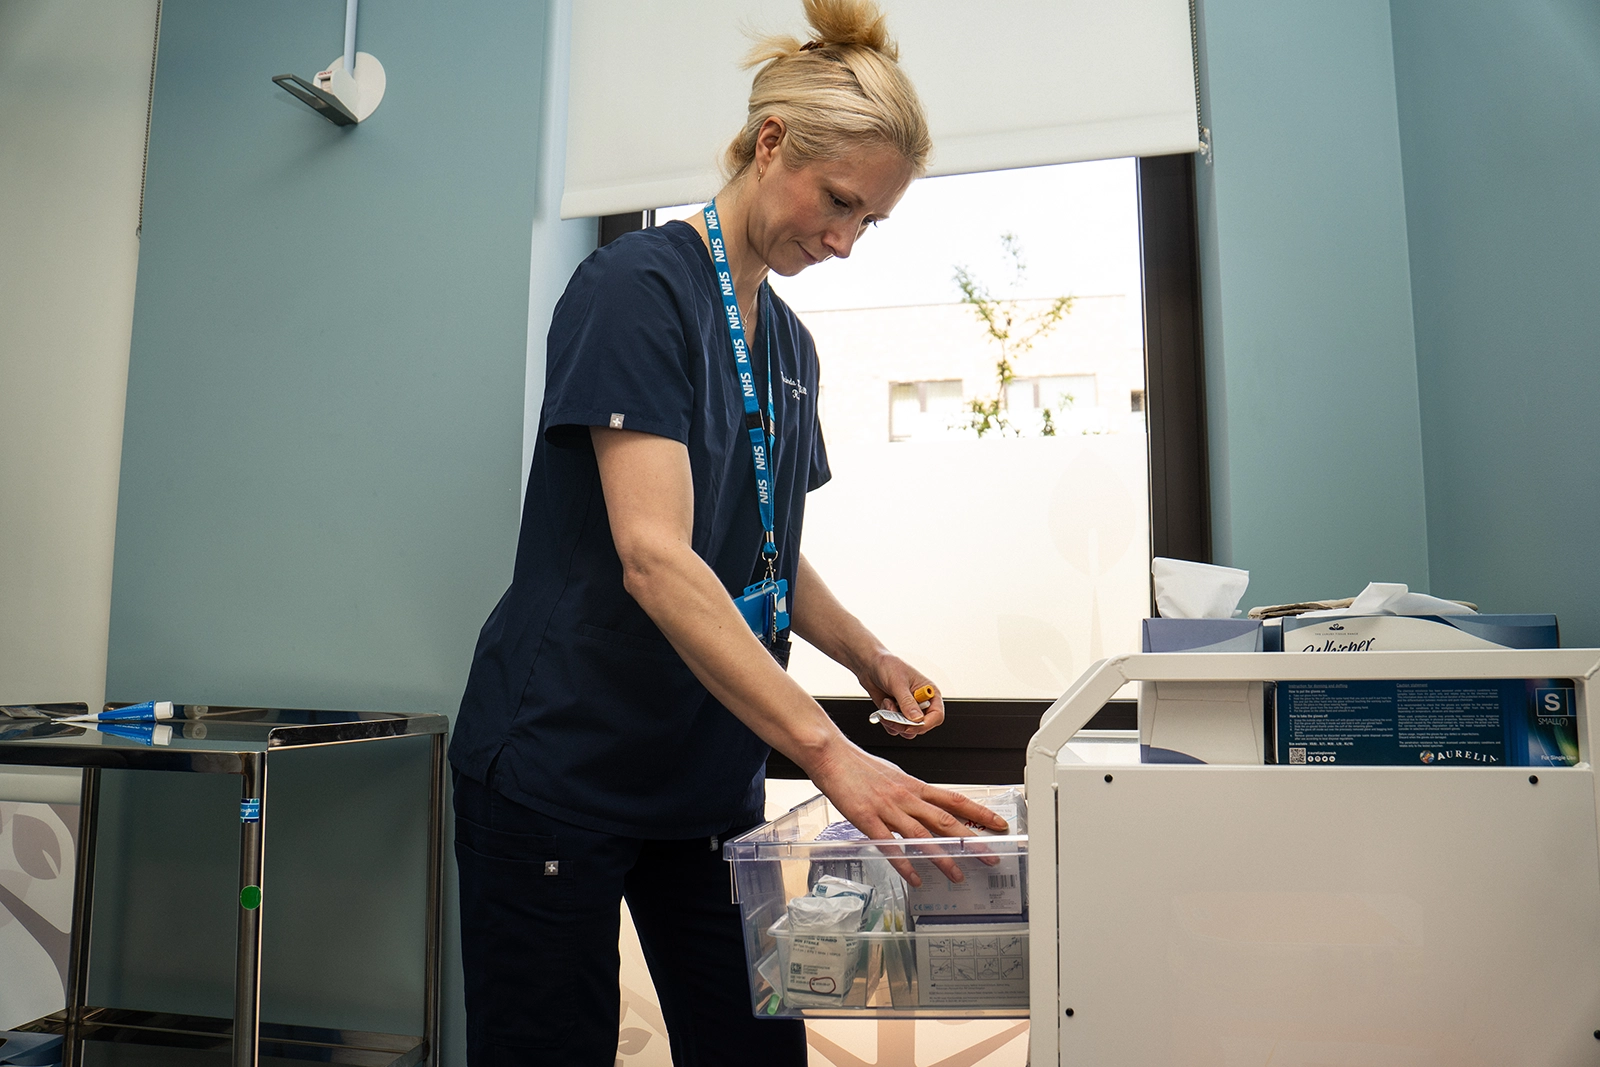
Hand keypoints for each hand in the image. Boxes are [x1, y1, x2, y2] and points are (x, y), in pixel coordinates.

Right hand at [804, 736, 1008, 886]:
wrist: (832, 755)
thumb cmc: (859, 766)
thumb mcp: (894, 775)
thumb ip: (911, 792)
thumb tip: (926, 804)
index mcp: (914, 786)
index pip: (955, 800)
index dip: (979, 813)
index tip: (998, 824)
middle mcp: (907, 798)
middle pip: (946, 821)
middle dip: (972, 841)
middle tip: (991, 856)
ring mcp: (888, 810)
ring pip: (923, 837)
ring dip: (943, 857)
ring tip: (958, 875)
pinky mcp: (868, 820)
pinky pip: (890, 846)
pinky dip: (905, 864)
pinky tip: (915, 878)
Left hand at [858, 653, 942, 738]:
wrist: (871, 666)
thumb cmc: (888, 666)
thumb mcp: (898, 683)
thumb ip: (907, 702)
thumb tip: (916, 719)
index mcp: (929, 693)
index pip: (937, 715)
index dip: (926, 723)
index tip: (911, 725)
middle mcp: (921, 704)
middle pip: (922, 727)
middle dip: (905, 724)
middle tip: (893, 716)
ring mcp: (908, 711)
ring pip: (907, 730)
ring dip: (894, 722)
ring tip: (887, 704)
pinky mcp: (897, 715)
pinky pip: (895, 729)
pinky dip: (887, 721)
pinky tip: (884, 705)